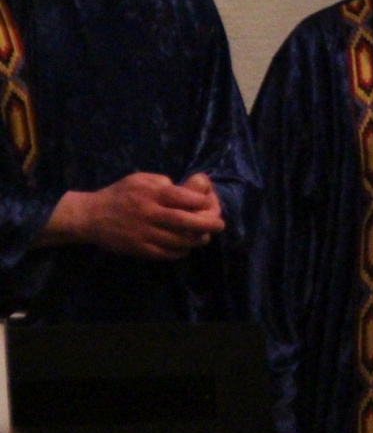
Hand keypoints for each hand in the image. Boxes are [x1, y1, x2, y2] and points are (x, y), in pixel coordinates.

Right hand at [37, 171, 225, 259]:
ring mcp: (144, 233)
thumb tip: (187, 191)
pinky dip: (179, 252)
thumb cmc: (120, 194)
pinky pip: (165, 253)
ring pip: (178, 240)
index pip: (185, 199)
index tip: (209, 204)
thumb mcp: (141, 179)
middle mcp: (150, 214)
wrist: (91, 216)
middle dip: (207, 224)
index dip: (202, 202)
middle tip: (220, 225)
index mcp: (152, 194)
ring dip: (196, 240)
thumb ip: (164, 183)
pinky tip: (185, 248)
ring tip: (205, 237)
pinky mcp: (139, 249)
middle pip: (185, 222)